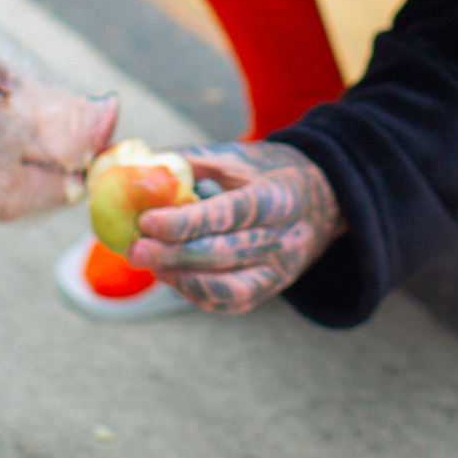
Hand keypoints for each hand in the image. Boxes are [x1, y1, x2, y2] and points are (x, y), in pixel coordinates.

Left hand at [130, 140, 343, 314]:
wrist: (324, 201)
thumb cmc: (271, 172)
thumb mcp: (241, 155)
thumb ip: (193, 160)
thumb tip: (138, 164)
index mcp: (279, 198)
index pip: (228, 214)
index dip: (184, 221)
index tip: (145, 221)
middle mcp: (285, 239)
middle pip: (222, 254)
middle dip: (172, 255)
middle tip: (133, 249)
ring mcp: (281, 271)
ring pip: (225, 288)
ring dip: (179, 278)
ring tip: (147, 262)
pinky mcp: (271, 290)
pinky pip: (228, 302)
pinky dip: (194, 293)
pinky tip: (168, 276)